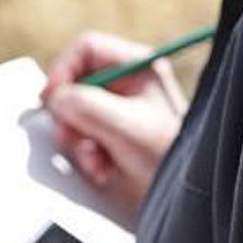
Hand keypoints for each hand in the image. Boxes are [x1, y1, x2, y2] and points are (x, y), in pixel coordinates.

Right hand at [42, 32, 186, 217]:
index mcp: (138, 67)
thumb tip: (56, 99)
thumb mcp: (124, 126)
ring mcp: (123, 111)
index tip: (51, 98)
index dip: (63, 70)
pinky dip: (89, 157)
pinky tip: (104, 171)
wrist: (190, 193)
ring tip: (97, 162)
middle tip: (74, 138)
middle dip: (72, 117)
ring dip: (80, 143)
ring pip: (78, 115)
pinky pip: (87, 138)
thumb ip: (85, 106)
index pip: (86, 49)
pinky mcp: (118, 137)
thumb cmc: (171, 154)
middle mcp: (130, 84)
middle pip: (77, 85)